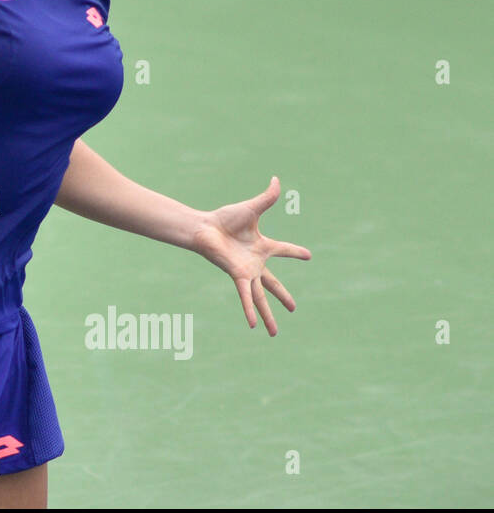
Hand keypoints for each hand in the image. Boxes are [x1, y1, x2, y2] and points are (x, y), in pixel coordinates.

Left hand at [191, 176, 311, 335]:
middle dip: (283, 296)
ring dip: (268, 315)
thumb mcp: (251, 208)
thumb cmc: (224, 218)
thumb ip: (267, 197)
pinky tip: (254, 326)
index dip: (296, 252)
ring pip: (261, 297)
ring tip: (274, 333)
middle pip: (273, 284)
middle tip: (294, 308)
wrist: (204, 227)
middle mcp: (255, 263)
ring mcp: (247, 272)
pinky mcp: (238, 276)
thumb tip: (276, 179)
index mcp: (262, 247)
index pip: (284, 250)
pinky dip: (249, 309)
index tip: (308, 256)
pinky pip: (246, 296)